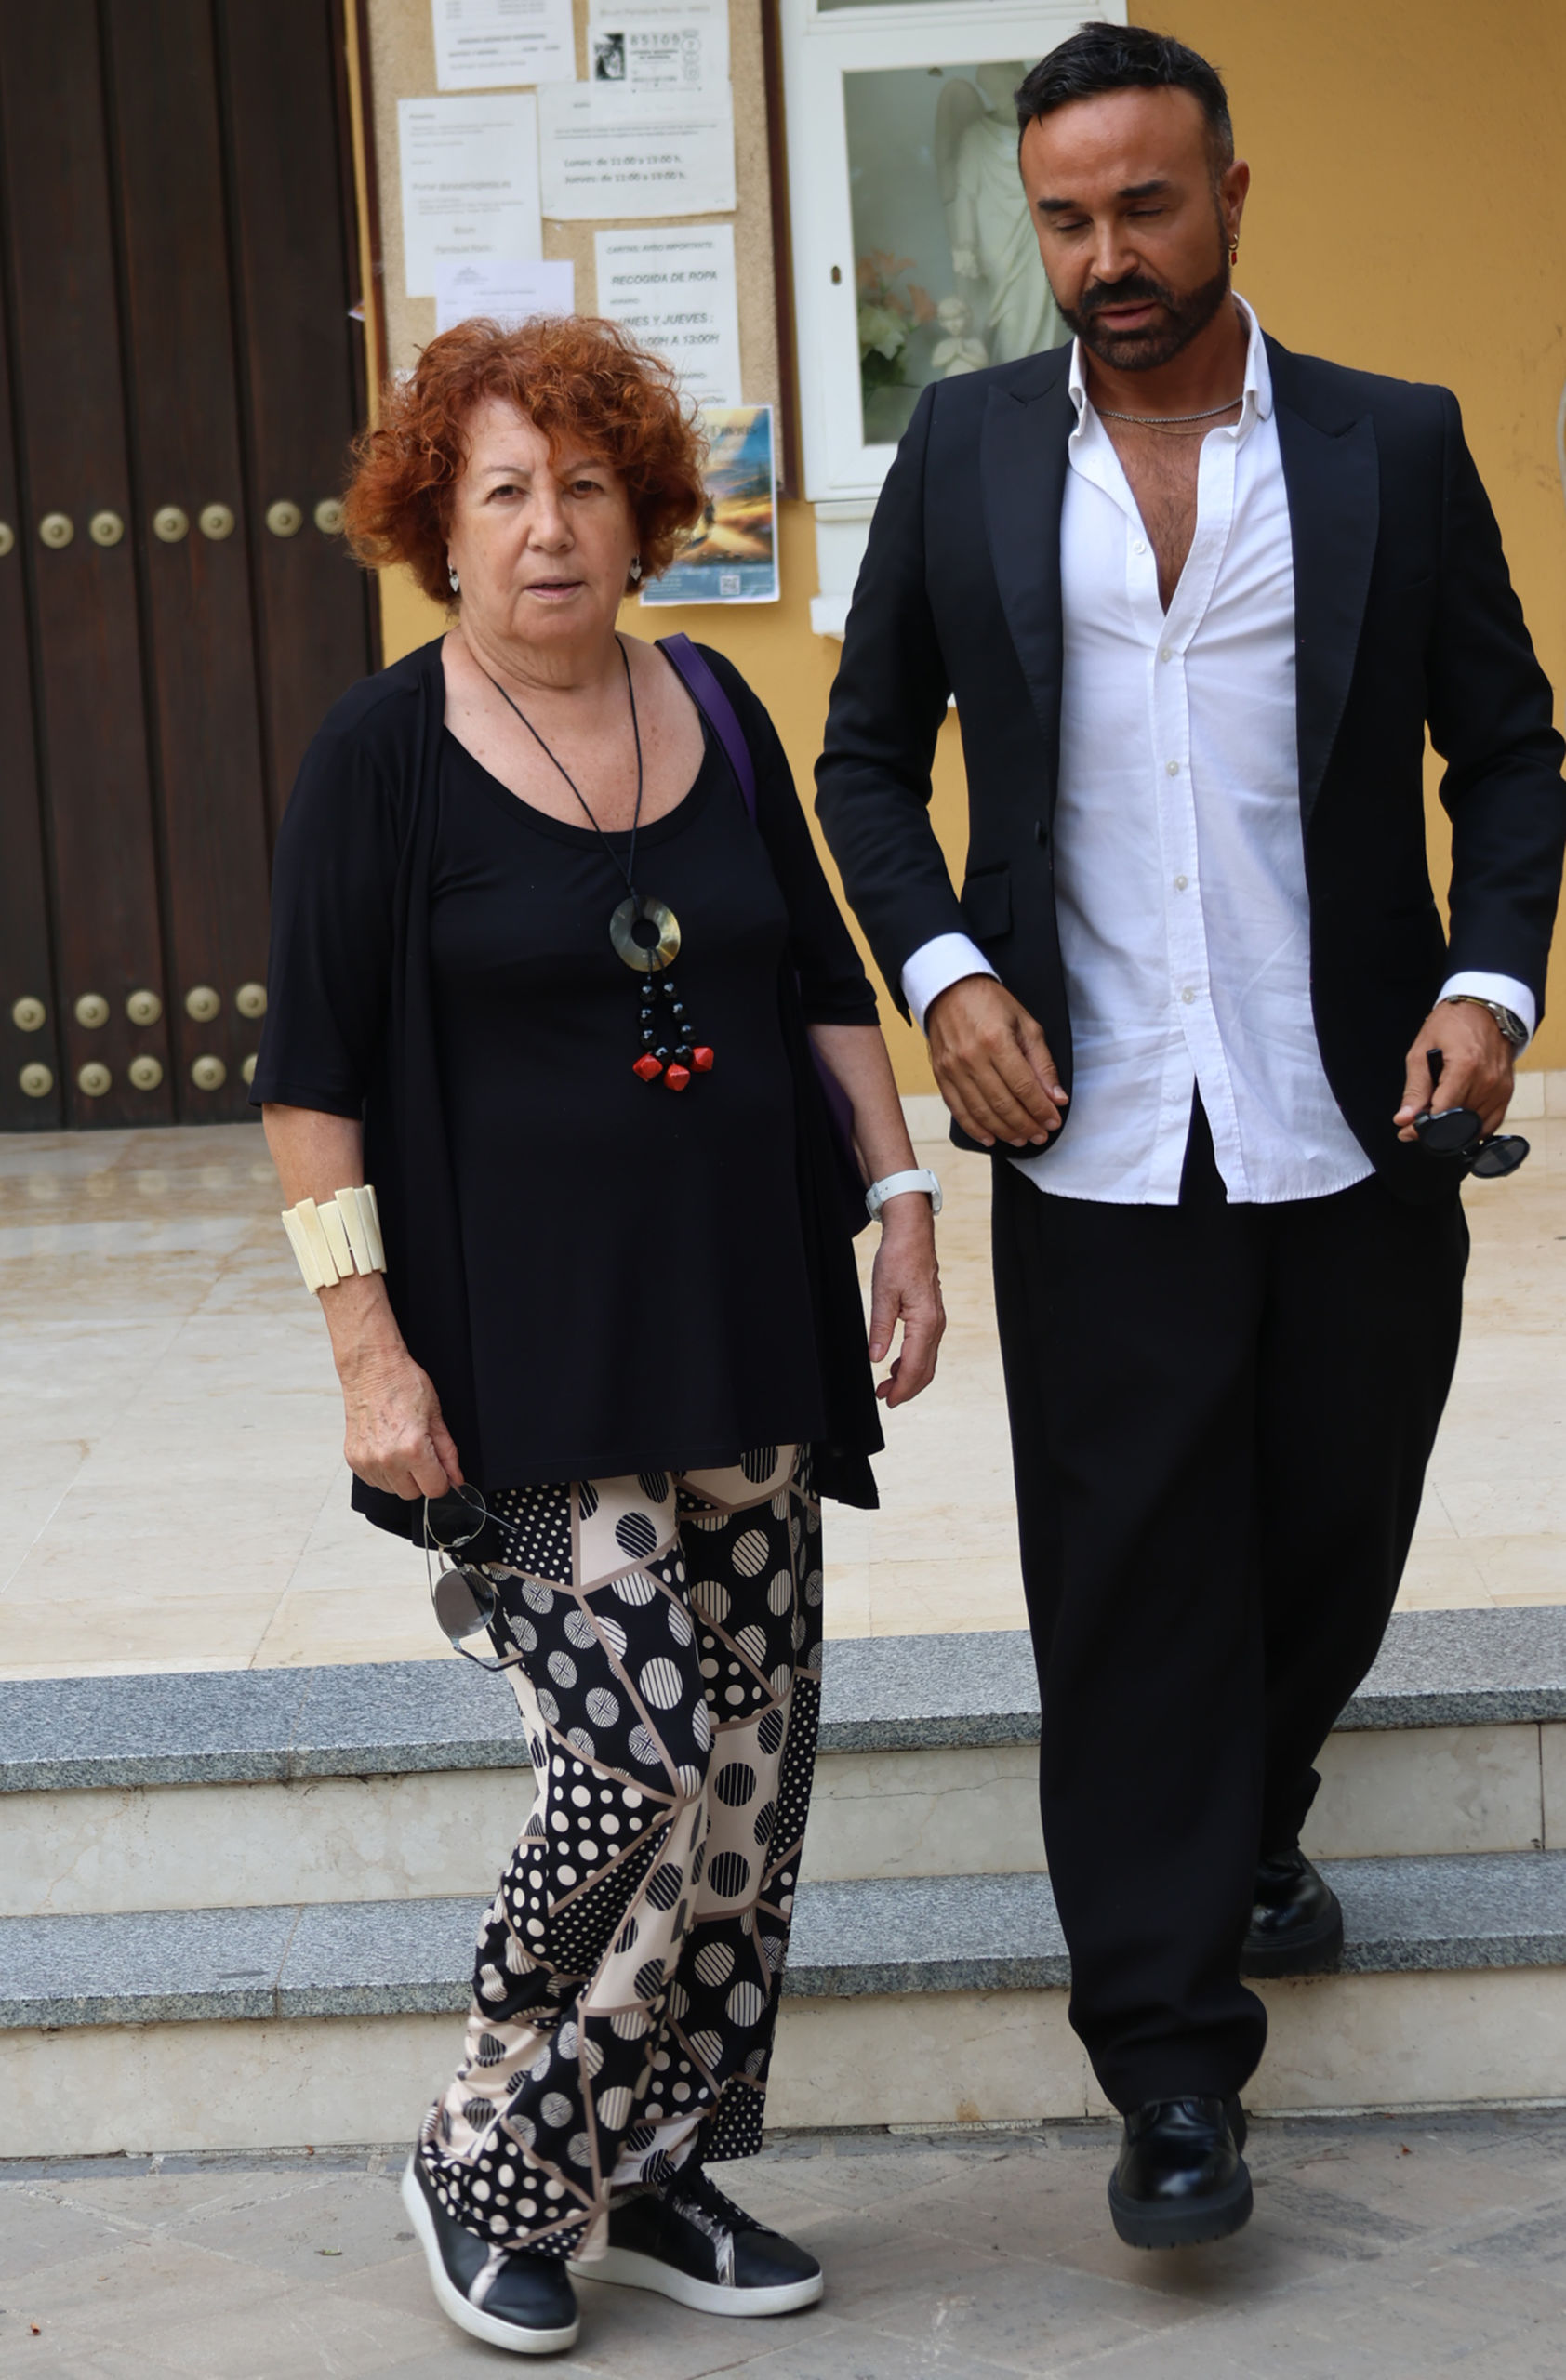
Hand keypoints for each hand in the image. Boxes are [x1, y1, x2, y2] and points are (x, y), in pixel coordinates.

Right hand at [339, 1343, 464, 1498]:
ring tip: (400, 1445)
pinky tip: (386, 1447)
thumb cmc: (403, 1384)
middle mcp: (387, 1460)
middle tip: (420, 1452)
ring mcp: (367, 1461)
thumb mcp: (436, 1416)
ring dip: (400, 1476)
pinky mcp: (353, 1459)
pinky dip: (383, 1470)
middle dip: (421, 1478)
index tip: (440, 1469)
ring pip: (393, 1490)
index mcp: (412, 1449)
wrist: (371, 1369)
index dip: (442, 1480)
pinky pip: (374, 1480)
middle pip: (413, 1494)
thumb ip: (448, 1453)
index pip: (435, 1490)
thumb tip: (455, 1477)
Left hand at [867, 1200, 943, 1406]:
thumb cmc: (898, 1259)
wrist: (913, 1236)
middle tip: (883, 1398)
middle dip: (906, 1388)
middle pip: (925, 1369)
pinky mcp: (932, 1316)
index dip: (901, 1388)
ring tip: (886, 1384)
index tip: (886, 1400)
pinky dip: (912, 1362)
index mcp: (925, 1322)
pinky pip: (926, 1347)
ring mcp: (937, 1321)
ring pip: (927, 1360)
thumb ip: (880, 1329)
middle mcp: (936, 1325)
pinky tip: (896, 1364)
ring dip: (909, 1377)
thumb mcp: (882, 1294)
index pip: (914, 1367)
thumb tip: (876, 1359)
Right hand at [926, 976, 1066, 1147]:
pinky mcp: (940, 1075)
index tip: (1053, 1121)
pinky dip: (975, 1128)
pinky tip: (991, 1138)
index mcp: (996, 1041)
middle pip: (1003, 1104)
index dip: (1041, 1109)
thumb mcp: (1026, 1024)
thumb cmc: (990, 1004)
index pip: (1024, 1087)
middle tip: (1041, 1135)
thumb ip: (1042, 1063)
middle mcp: (971, 1057)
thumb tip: (1056, 1097)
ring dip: (1004, 1131)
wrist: (949, 989)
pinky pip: (958, 1110)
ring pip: (981, 1112)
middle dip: (1026, 1124)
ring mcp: (953, 1068)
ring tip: (1021, 1139)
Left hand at [1394, 1001, 1515, 1142]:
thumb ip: (1414, 1089)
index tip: (1406, 1130)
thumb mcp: (1421, 1051)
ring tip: (1436, 1115)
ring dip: (1452, 1129)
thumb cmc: (1452, 1024)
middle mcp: (1487, 1081)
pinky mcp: (1507, 1093)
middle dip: (1433, 1130)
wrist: (1485, 1009)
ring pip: (1473, 1126)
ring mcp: (1500, 1089)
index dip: (1422, 1128)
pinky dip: (1472, 1127)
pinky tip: (1457, 1120)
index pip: (1442, 1113)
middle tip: (1416, 1123)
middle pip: (1457, 1123)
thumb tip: (1404, 1119)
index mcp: (1464, 1068)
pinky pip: (1490, 1123)